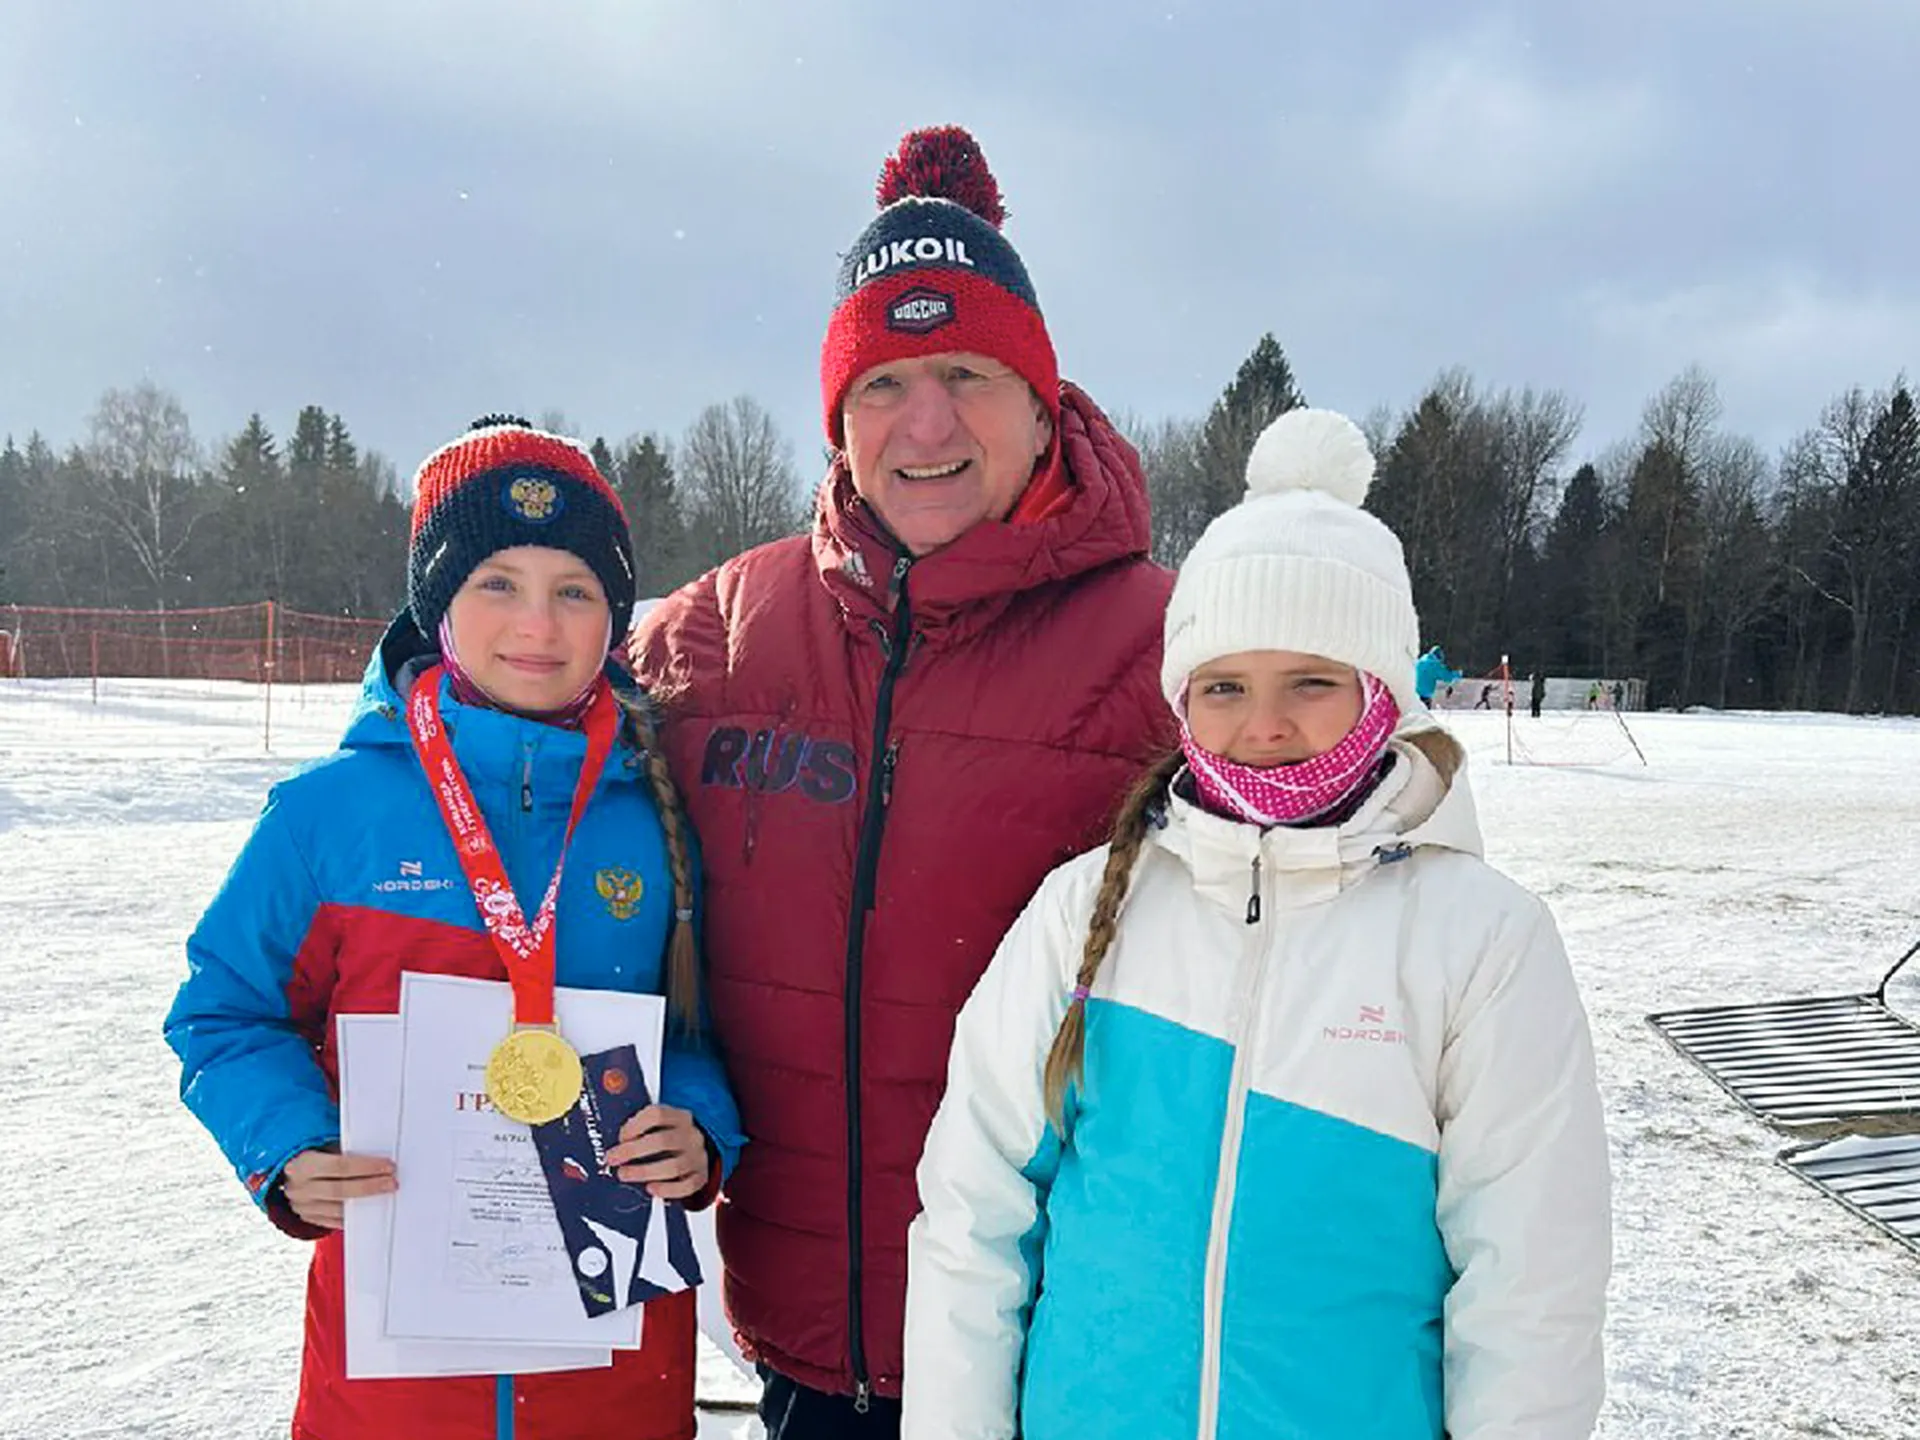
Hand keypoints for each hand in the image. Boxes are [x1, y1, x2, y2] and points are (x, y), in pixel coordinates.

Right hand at [279, 1147, 396, 1229]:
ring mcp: (301, 1206)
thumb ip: (344, 1150)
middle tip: (392, 1182)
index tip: (388, 1166)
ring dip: (363, 1204)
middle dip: (369, 1186)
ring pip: (336, 1209)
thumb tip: (376, 1151)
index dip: (366, 1166)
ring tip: (384, 1196)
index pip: (339, 1165)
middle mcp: (299, 1187)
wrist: (286, 1172)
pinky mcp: (306, 1217)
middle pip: (340, 1190)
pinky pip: (332, 1221)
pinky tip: (368, 1211)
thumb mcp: (322, 1144)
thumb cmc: (310, 1153)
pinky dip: (351, 1217)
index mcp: (302, 1164)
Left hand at [604, 1104, 710, 1200]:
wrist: (699, 1148)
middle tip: (613, 1158)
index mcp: (679, 1117)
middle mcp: (691, 1135)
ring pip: (674, 1166)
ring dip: (644, 1172)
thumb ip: (640, 1128)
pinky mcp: (701, 1176)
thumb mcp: (660, 1124)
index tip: (621, 1137)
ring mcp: (697, 1157)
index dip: (636, 1125)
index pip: (658, 1115)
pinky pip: (686, 1186)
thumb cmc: (671, 1137)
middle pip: (663, 1141)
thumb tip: (617, 1144)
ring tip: (625, 1174)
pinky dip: (667, 1190)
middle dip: (633, 1151)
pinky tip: (651, 1189)